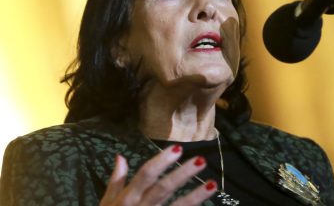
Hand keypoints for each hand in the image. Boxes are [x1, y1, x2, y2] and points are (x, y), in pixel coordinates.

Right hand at [100, 145, 216, 205]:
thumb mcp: (107, 204)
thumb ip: (115, 181)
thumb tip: (121, 157)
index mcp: (127, 199)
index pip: (146, 175)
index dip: (162, 161)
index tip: (178, 148)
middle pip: (164, 189)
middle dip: (182, 174)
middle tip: (201, 160)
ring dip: (196, 196)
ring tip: (212, 184)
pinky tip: (206, 202)